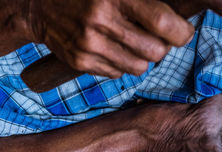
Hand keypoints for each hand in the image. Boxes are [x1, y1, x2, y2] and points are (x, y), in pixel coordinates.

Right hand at [27, 0, 193, 77]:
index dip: (181, 32)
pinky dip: (121, 64)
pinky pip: (118, 74)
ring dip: (143, 58)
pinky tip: (111, 47)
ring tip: (132, 42)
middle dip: (162, 46)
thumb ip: (145, 2)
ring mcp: (89, 44)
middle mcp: (101, 21)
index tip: (183, 32)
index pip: (162, 22)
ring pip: (140, 67)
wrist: (38, 5)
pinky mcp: (80, 62)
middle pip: (156, 51)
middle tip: (155, 36)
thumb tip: (180, 23)